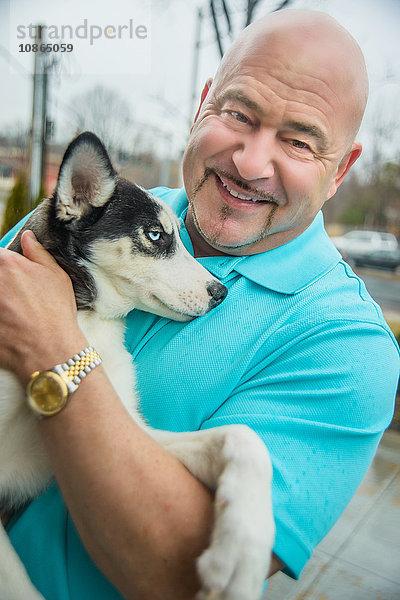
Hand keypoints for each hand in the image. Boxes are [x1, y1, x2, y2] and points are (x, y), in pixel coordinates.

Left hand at [0, 230, 86, 383]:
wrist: (49, 350)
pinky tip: (6, 323)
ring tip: (10, 311)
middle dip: (2, 285)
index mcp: (8, 264)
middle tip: (13, 298)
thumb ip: (38, 253)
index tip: (9, 275)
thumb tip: (27, 237)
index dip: (3, 265)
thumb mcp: (56, 277)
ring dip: (0, 302)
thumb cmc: (56, 313)